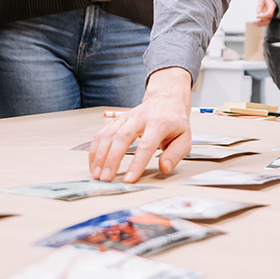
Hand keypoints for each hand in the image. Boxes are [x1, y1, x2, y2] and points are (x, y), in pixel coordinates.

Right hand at [89, 67, 191, 182]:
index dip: (137, 163)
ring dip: (100, 155)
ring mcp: (127, 117)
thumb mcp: (185, 138)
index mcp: (159, 123)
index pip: (146, 145)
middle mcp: (141, 118)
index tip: (129, 179)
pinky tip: (94, 163)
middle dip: (112, 160)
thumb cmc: (175, 121)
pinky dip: (95, 149)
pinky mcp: (118, 119)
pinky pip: (102, 133)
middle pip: (122, 137)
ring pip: (109, 134)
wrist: (167, 99)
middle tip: (106, 178)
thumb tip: (163, 168)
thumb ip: (175, 154)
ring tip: (97, 174)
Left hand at [252, 0, 275, 25]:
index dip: (263, 16)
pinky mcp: (267, 17)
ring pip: (266, 23)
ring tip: (251, 23)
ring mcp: (270, 16)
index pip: (269, 14)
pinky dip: (259, 24)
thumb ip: (260, 5)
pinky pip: (264, 22)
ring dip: (259, 24)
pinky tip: (253, 23)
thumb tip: (258, 12)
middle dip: (260, 22)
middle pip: (267, 20)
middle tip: (252, 21)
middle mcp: (272, 13)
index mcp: (272, 7)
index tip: (256, 16)